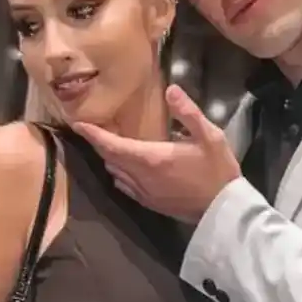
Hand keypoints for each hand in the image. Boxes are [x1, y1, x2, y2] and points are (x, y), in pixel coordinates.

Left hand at [72, 85, 240, 222]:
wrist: (224, 211)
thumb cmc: (218, 171)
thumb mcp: (211, 136)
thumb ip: (188, 112)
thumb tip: (171, 90)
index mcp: (151, 158)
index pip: (112, 145)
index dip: (93, 134)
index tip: (77, 123)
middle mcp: (141, 177)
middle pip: (109, 159)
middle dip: (99, 143)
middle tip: (93, 127)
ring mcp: (144, 193)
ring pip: (115, 173)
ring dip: (109, 158)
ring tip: (109, 143)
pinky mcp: (150, 204)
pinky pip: (124, 186)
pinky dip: (119, 173)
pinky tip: (126, 166)